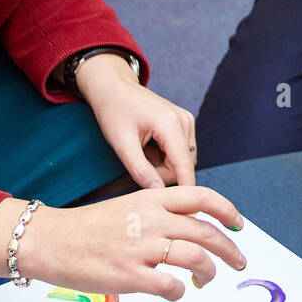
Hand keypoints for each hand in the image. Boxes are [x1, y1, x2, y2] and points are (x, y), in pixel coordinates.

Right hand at [20, 187, 245, 301]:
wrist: (53, 239)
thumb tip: (192, 225)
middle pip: (206, 231)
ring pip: (195, 257)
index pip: (202, 197)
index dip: (227, 209)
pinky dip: (180, 292)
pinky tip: (177, 292)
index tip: (239, 223)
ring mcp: (142, 247)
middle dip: (229, 249)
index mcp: (153, 199)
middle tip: (239, 261)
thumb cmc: (91, 226)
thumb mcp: (131, 206)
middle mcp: (152, 219)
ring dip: (209, 272)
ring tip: (207, 280)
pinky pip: (169, 286)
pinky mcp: (129, 275)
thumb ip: (161, 212)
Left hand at [75, 54, 197, 187]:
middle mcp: (184, 120)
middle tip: (138, 165)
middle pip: (184, 165)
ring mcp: (186, 120)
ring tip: (141, 153)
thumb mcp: (122, 145)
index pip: (185, 166)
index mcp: (171, 124)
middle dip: (163, 174)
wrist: (114, 88)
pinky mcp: (184, 123)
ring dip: (164, 166)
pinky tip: (148, 148)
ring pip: (183, 160)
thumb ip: (141, 171)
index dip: (186, 189)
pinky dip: (165, 157)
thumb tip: (159, 194)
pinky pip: (180, 152)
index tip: (187, 213)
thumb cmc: (114, 112)